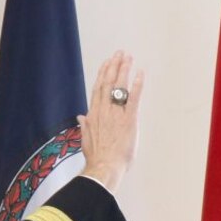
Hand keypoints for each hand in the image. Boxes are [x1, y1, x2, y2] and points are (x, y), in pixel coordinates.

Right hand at [79, 51, 143, 192]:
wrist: (104, 167)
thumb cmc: (96, 158)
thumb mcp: (85, 139)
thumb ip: (84, 125)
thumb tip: (80, 117)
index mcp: (93, 115)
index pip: (98, 89)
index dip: (102, 74)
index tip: (106, 63)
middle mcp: (104, 110)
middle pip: (108, 83)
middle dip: (114, 66)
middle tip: (119, 53)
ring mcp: (116, 114)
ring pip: (119, 86)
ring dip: (124, 69)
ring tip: (128, 57)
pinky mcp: (129, 119)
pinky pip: (134, 98)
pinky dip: (137, 84)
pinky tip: (140, 73)